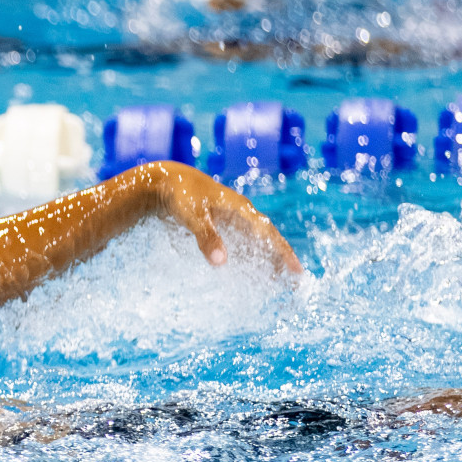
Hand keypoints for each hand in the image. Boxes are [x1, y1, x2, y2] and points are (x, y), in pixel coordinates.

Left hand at [147, 162, 302, 274]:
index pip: (268, 233)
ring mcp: (230, 217)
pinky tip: (248, 267)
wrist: (165, 181)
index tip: (297, 270)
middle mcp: (240, 212)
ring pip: (255, 240)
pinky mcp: (219, 222)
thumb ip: (207, 237)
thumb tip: (221, 262)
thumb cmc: (180, 196)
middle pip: (266, 237)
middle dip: (280, 257)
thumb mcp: (193, 216)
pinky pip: (241, 240)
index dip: (283, 252)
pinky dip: (248, 254)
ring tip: (276, 278)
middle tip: (293, 280)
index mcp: (240, 208)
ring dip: (265, 257)